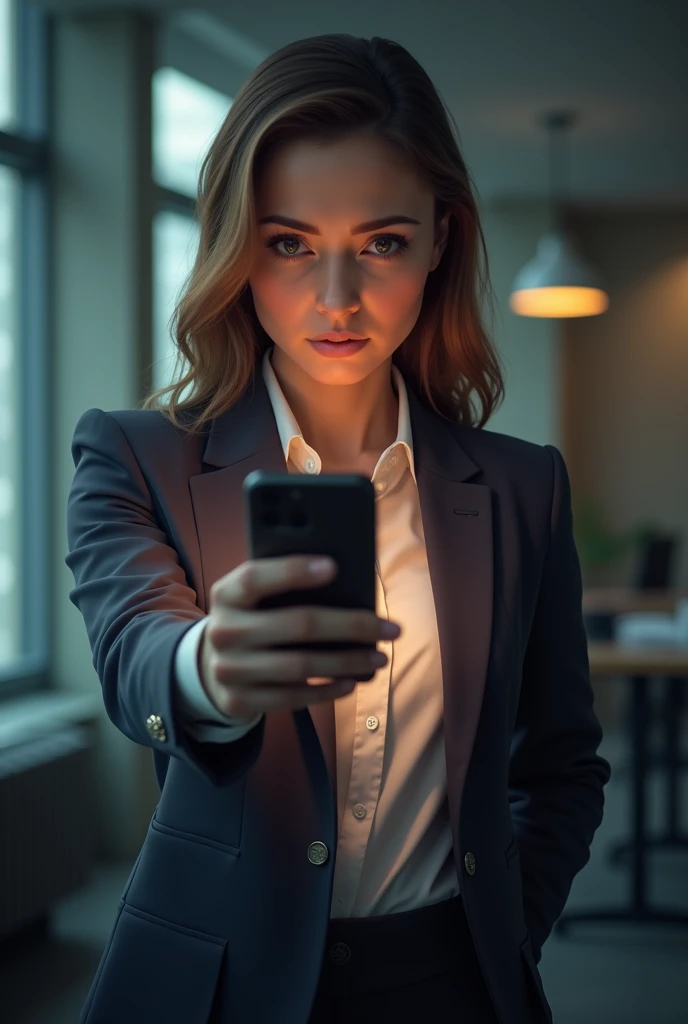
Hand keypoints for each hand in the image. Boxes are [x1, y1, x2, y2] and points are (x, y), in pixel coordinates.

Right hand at [199, 555, 401, 720]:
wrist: (210, 667)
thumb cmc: (251, 620)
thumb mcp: (253, 598)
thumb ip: (282, 586)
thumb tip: (343, 581)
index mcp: (226, 594)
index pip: (255, 577)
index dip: (293, 570)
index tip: (334, 567)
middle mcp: (224, 631)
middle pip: (297, 625)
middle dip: (351, 626)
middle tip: (390, 628)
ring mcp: (229, 670)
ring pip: (301, 666)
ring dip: (347, 662)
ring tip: (379, 658)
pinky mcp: (239, 701)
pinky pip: (293, 697)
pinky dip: (327, 691)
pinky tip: (352, 682)